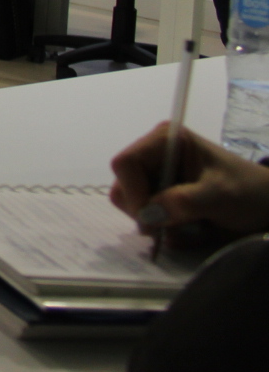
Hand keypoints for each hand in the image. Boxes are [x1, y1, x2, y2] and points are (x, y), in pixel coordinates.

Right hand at [109, 123, 268, 247]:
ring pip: (131, 204)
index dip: (133, 192)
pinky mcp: (162, 195)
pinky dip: (162, 229)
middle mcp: (155, 155)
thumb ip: (184, 202)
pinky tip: (186, 230)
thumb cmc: (249, 193)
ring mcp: (157, 176)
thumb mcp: (221, 196)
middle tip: (169, 227)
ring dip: (154, 222)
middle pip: (123, 185)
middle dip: (143, 211)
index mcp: (165, 141)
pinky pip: (146, 216)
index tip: (153, 220)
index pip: (125, 163)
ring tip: (184, 228)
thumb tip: (149, 215)